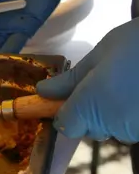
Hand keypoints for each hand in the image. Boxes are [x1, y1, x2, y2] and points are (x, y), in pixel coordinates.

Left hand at [36, 18, 138, 142]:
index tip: (71, 96)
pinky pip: (133, 126)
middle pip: (89, 128)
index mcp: (89, 106)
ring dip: (114, 113)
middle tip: (105, 82)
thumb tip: (43, 91)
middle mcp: (110, 124)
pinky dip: (133, 114)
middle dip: (91, 111)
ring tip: (128, 84)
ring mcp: (133, 130)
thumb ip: (71, 79)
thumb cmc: (138, 43)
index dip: (65, 112)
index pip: (65, 125)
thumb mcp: (100, 54)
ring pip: (113, 128)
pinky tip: (138, 92)